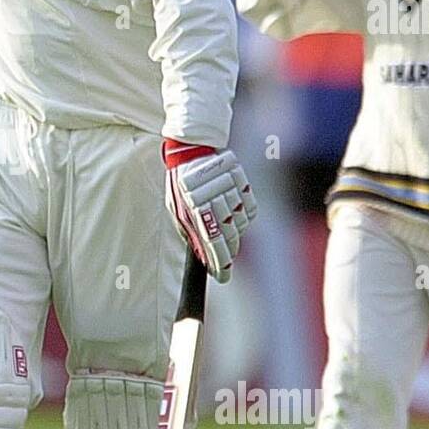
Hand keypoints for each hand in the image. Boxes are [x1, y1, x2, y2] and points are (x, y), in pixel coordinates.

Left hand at [164, 143, 256, 283]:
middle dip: (228, 252)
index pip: (212, 242)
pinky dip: (245, 217)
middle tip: (225, 259)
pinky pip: (251, 210)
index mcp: (194, 206)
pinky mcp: (242, 181)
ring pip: (241, 223)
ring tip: (226, 229)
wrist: (191, 151)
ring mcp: (230, 189)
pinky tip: (234, 215)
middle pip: (229, 235)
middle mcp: (214, 198)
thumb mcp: (177, 209)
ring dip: (236, 233)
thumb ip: (190, 232)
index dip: (220, 263)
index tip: (222, 277)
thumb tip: (202, 256)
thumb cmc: (180, 184)